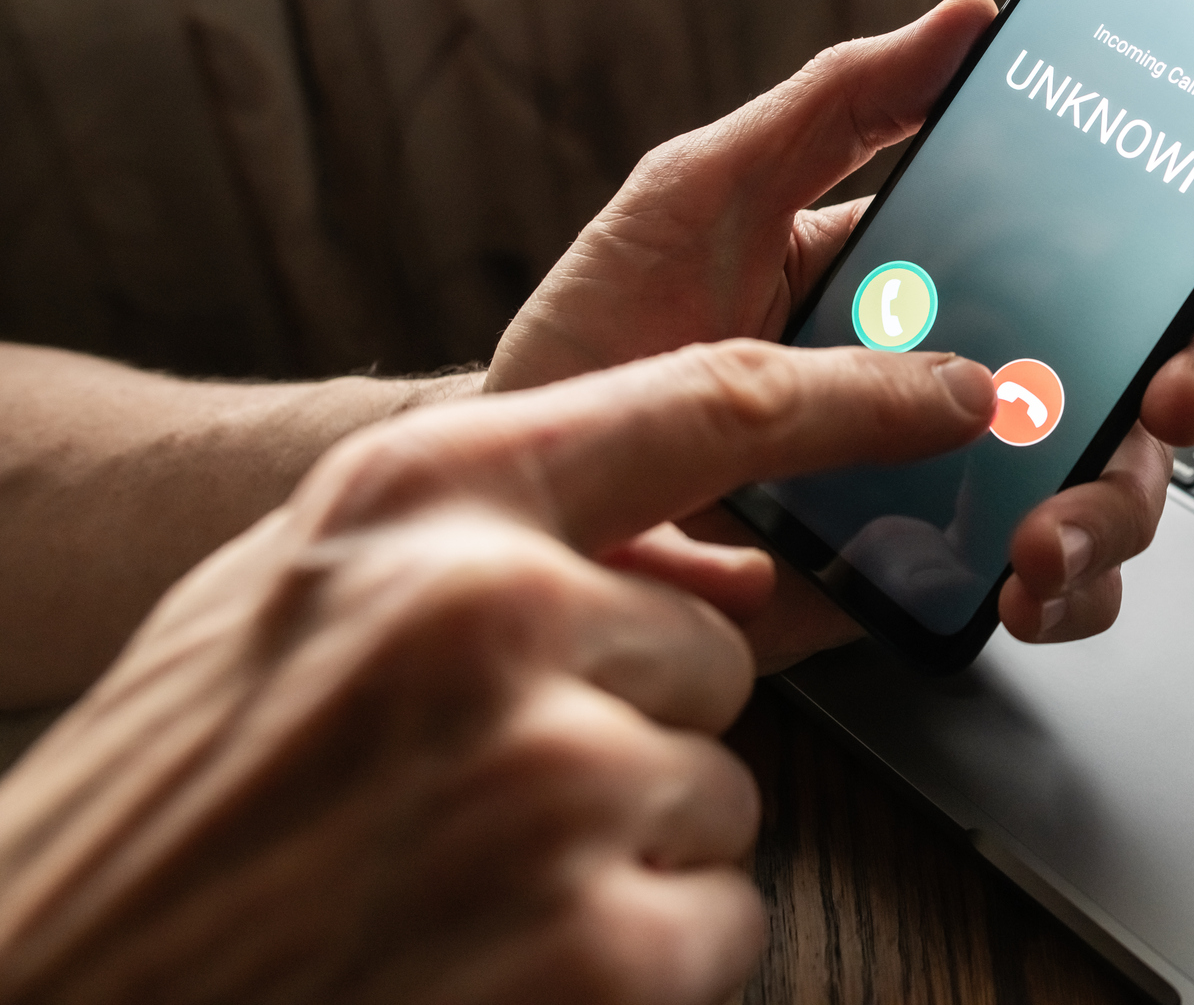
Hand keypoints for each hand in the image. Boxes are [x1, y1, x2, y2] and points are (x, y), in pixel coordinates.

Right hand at [0, 342, 996, 1004]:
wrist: (62, 987)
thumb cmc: (175, 794)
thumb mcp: (302, 589)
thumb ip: (482, 528)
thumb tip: (688, 535)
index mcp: (425, 499)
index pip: (713, 404)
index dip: (860, 395)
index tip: (961, 392)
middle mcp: (497, 611)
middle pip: (717, 647)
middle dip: (633, 718)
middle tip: (478, 786)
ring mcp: (551, 780)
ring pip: (721, 787)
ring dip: (625, 844)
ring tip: (464, 876)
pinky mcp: (596, 946)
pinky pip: (721, 917)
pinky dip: (637, 952)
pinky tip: (499, 956)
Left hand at [489, 0, 1193, 668]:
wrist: (528, 500)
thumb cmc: (605, 330)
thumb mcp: (706, 185)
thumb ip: (839, 103)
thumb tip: (967, 15)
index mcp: (943, 256)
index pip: (1112, 227)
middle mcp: (975, 360)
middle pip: (1152, 358)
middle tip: (1165, 384)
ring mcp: (962, 470)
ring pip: (1122, 480)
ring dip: (1126, 503)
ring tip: (1053, 528)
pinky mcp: (933, 568)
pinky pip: (1053, 583)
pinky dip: (1071, 592)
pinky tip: (1025, 587)